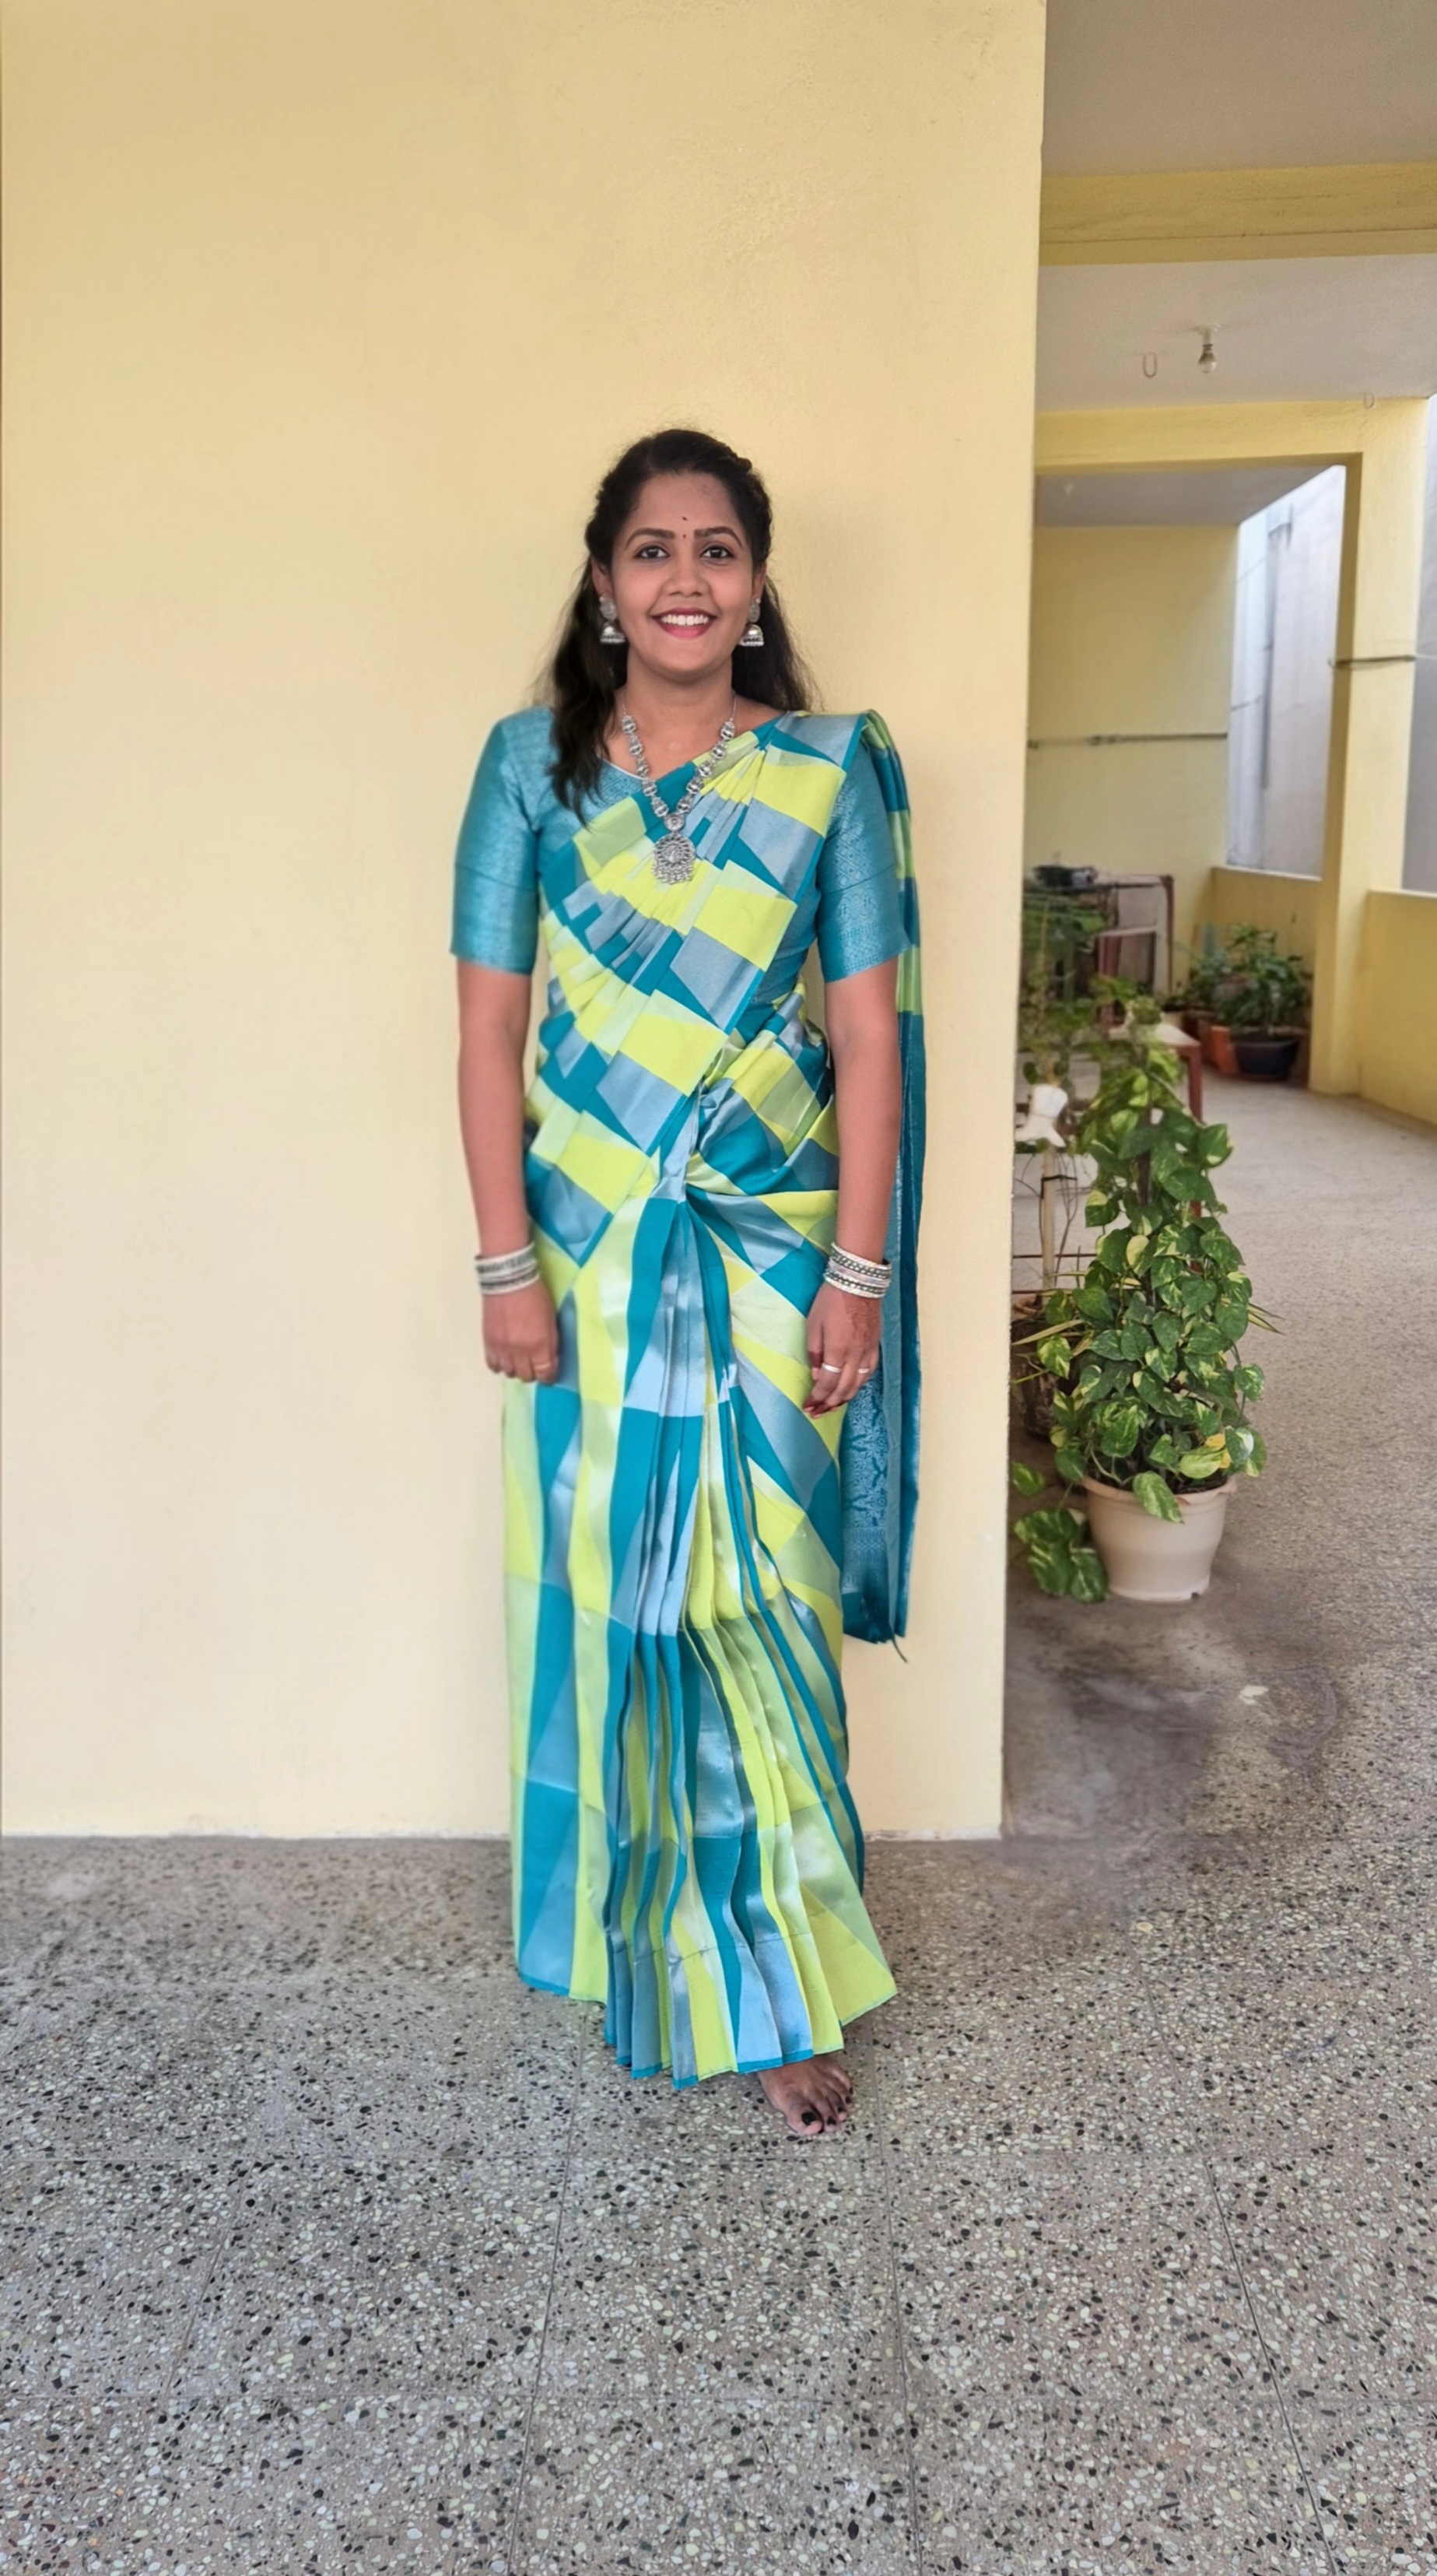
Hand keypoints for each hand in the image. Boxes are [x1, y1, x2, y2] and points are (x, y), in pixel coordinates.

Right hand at [483, 1281, 559, 1383]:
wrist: (509, 1279)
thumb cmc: (534, 1295)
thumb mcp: (550, 1320)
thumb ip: (550, 1343)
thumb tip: (548, 1359)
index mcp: (540, 1345)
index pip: (545, 1374)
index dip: (548, 1376)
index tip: (549, 1373)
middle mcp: (520, 1351)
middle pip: (526, 1376)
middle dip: (532, 1372)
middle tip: (534, 1364)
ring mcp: (503, 1348)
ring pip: (509, 1373)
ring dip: (515, 1368)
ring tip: (518, 1359)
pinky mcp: (489, 1342)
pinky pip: (493, 1365)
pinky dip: (499, 1364)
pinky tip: (504, 1358)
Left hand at [805, 1281, 880, 1413]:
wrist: (858, 1281)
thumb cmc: (831, 1299)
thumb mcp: (813, 1324)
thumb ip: (815, 1353)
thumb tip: (817, 1376)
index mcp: (838, 1350)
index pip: (828, 1384)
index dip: (817, 1398)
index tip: (808, 1406)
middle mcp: (855, 1355)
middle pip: (843, 1389)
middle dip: (829, 1404)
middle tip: (817, 1412)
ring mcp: (868, 1351)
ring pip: (858, 1384)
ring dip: (845, 1398)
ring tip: (832, 1405)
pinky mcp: (875, 1345)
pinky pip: (869, 1372)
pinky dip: (860, 1384)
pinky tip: (853, 1388)